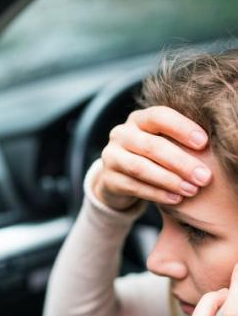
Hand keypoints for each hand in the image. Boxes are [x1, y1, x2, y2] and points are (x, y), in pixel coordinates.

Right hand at [93, 106, 211, 210]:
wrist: (117, 178)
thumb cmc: (150, 157)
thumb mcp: (162, 143)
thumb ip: (178, 142)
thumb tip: (208, 150)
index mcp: (138, 119)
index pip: (159, 116)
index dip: (182, 128)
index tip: (204, 143)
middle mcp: (120, 134)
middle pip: (151, 146)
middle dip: (180, 162)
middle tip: (203, 176)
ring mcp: (111, 157)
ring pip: (140, 168)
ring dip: (169, 180)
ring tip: (191, 190)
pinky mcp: (108, 179)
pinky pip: (133, 187)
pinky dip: (157, 194)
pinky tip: (175, 199)